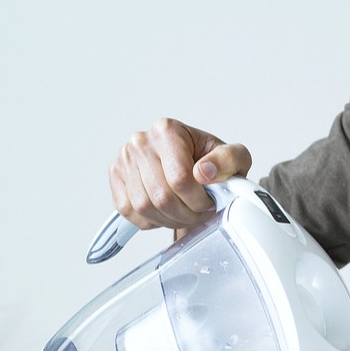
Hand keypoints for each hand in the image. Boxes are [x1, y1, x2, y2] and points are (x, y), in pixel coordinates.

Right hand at [108, 118, 251, 232]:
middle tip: (198, 212)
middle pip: (161, 196)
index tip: (209, 201)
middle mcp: (140, 142)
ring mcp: (124, 160)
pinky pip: (129, 211)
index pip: (180, 178)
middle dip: (186, 213)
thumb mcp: (234, 156)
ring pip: (144, 207)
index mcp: (167, 131)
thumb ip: (228, 160)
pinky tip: (165, 211)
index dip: (198, 200)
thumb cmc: (209, 161)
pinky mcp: (116, 177)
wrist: (191, 165)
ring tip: (184, 212)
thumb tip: (204, 172)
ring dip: (168, 219)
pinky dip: (150, 220)